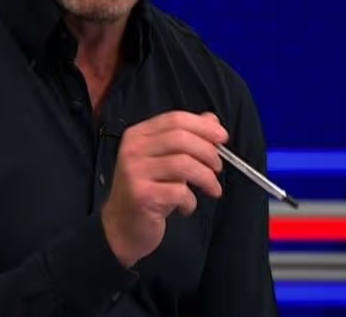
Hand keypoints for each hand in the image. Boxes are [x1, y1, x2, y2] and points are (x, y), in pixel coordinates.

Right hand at [100, 111, 226, 267]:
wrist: (122, 225)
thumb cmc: (148, 190)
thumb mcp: (165, 160)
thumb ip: (186, 138)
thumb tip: (212, 120)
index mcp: (138, 135)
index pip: (175, 119)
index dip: (203, 126)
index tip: (222, 137)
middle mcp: (133, 149)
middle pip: (181, 138)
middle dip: (208, 152)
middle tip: (218, 168)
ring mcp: (134, 171)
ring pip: (183, 164)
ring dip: (206, 177)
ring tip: (212, 188)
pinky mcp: (141, 195)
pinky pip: (179, 191)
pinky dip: (191, 201)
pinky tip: (187, 207)